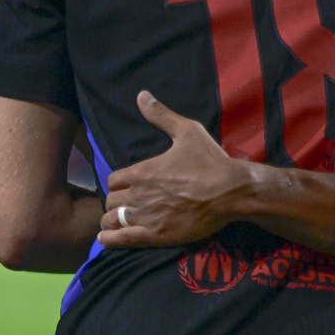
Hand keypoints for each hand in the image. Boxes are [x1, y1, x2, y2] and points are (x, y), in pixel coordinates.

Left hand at [98, 91, 253, 247]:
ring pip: (114, 220)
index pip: (114, 179)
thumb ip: (161, 115)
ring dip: (111, 220)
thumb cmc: (209, 161)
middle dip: (114, 202)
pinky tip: (103, 239)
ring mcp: (147, 216)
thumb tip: (141, 95)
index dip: (117, 184)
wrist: (231, 191)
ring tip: (113, 223)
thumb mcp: (187, 131)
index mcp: (142, 171)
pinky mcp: (157, 235)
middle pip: (111, 200)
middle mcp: (139, 194)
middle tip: (122, 205)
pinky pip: (124, 239)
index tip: (123, 187)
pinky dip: (110, 239)